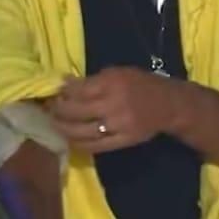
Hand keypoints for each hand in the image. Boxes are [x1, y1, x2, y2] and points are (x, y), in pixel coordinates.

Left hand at [47, 66, 178, 153]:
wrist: (168, 104)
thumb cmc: (141, 83)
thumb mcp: (118, 72)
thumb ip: (93, 79)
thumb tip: (65, 83)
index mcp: (112, 83)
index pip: (78, 90)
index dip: (62, 93)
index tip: (54, 93)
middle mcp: (113, 104)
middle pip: (76, 111)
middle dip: (58, 110)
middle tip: (50, 109)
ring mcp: (117, 125)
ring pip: (82, 131)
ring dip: (64, 129)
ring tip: (55, 125)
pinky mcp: (122, 141)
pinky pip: (95, 146)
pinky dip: (79, 144)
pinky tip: (71, 139)